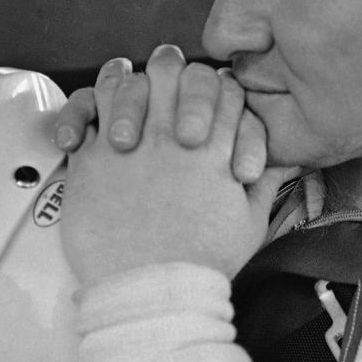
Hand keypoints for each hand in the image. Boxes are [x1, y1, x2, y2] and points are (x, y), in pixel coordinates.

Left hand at [60, 46, 293, 284]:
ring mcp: (126, 145)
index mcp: (211, 148)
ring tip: (121, 97)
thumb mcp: (250, 221)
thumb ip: (267, 182)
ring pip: (120, 81)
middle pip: (168, 68)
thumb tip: (282, 159)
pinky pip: (81, 114)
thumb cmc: (199, 264)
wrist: (153, 293)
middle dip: (167, 69)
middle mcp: (168, 138)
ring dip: (121, 85)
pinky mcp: (89, 162)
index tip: (203, 99)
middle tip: (162, 83)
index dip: (211, 84)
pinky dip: (78, 115)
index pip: (217, 84)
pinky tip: (82, 129)